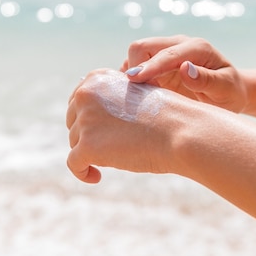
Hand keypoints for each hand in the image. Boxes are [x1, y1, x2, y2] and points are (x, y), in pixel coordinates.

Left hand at [66, 69, 178, 183]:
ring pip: (75, 142)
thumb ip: (113, 100)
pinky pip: (73, 163)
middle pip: (73, 121)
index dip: (88, 118)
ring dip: (91, 153)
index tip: (100, 131)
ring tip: (116, 159)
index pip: (78, 100)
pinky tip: (96, 177)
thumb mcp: (136, 95)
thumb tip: (94, 121)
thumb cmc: (168, 115)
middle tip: (110, 148)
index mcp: (97, 78)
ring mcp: (85, 120)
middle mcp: (85, 94)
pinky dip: (82, 172)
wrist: (181, 129)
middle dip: (88, 135)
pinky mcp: (87, 146)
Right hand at [120, 35, 247, 112]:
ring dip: (132, 74)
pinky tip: (140, 94)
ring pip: (134, 54)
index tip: (134, 80)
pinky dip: (132, 79)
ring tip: (141, 96)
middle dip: (135, 68)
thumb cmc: (229, 93)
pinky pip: (134, 65)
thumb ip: (207, 80)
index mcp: (197, 48)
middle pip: (142, 46)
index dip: (149, 67)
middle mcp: (178, 44)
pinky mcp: (156, 63)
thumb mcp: (226, 90)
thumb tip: (185, 68)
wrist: (228, 93)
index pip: (166, 54)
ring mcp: (165, 52)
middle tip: (141, 95)